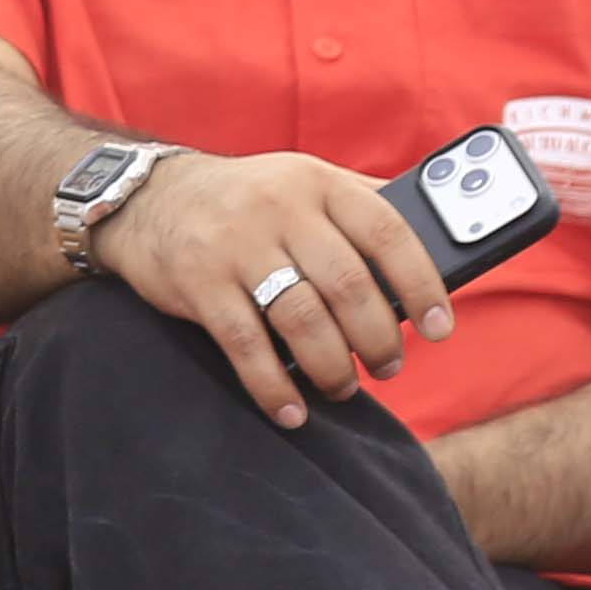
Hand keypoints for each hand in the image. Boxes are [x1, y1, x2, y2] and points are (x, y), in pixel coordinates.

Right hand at [96, 150, 453, 426]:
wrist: (149, 199)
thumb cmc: (249, 199)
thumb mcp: (305, 180)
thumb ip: (362, 203)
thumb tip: (441, 237)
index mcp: (318, 183)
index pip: (387, 233)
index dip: (422, 285)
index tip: (439, 329)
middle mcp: (280, 209)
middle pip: (347, 285)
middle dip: (376, 339)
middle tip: (387, 366)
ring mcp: (236, 246)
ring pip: (301, 319)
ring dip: (331, 366)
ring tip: (342, 386)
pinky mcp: (199, 283)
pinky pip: (245, 345)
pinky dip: (273, 385)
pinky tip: (291, 409)